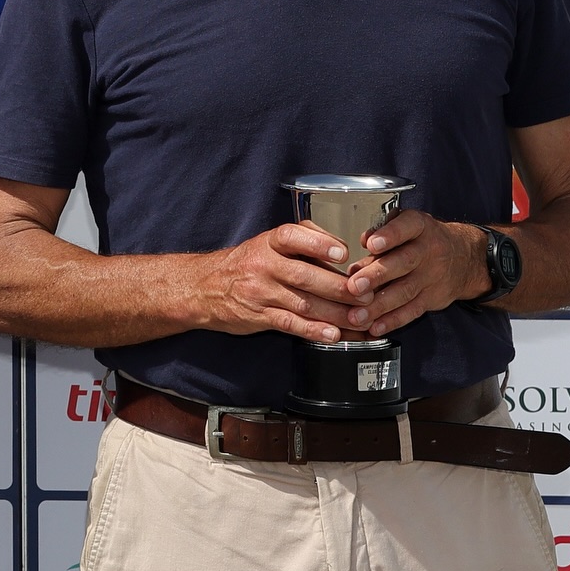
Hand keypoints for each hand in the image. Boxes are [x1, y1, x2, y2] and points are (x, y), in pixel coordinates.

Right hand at [191, 223, 381, 340]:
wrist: (203, 288)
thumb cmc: (246, 263)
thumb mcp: (267, 242)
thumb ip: (303, 238)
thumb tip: (339, 243)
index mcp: (269, 242)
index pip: (292, 236)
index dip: (318, 243)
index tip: (343, 252)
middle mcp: (264, 265)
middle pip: (305, 276)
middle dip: (340, 288)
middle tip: (367, 295)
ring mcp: (260, 292)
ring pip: (303, 303)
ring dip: (336, 313)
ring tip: (361, 318)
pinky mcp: (258, 316)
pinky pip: (289, 323)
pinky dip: (313, 330)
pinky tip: (332, 334)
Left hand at [342, 209, 487, 334]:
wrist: (464, 258)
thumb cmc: (424, 240)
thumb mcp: (407, 227)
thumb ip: (380, 236)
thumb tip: (361, 243)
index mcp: (419, 227)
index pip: (406, 227)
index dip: (389, 235)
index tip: (370, 244)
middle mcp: (428, 251)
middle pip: (403, 263)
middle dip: (377, 276)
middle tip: (354, 286)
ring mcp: (432, 277)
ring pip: (405, 291)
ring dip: (379, 305)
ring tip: (357, 314)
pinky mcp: (433, 298)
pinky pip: (412, 311)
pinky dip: (392, 321)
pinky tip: (375, 326)